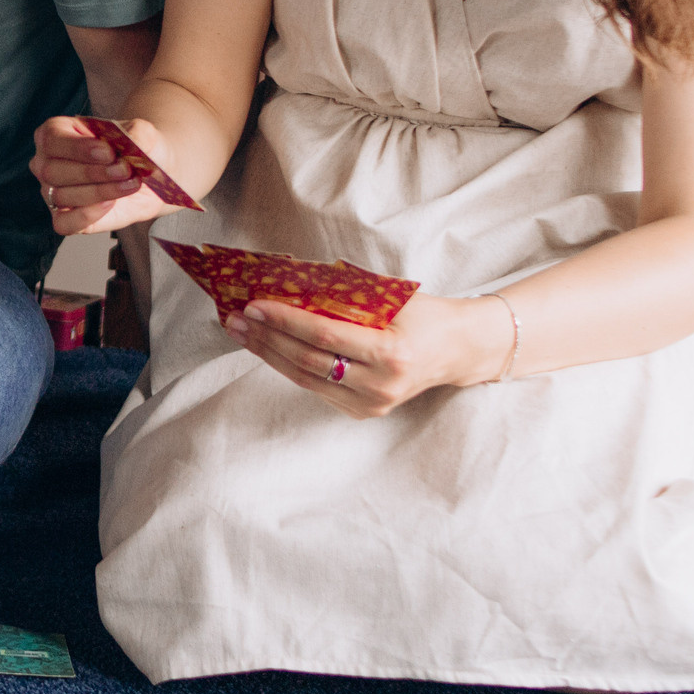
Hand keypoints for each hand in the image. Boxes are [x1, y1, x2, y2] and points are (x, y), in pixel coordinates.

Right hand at [31, 114, 176, 234]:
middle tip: (124, 170)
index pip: (51, 139)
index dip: (77, 147)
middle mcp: (46, 163)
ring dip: (99, 191)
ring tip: (128, 184)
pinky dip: (87, 215)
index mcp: (55, 133)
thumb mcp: (143, 132)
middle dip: (92, 172)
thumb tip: (131, 144)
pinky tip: (110, 204)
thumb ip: (138, 133)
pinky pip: (64, 223)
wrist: (147, 176)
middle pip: (52, 170)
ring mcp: (52, 193)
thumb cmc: (134, 148)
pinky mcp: (64, 219)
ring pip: (61, 196)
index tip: (108, 152)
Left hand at [223, 292, 512, 417]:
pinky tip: (267, 348)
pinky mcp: (364, 411)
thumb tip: (288, 282)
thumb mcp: (392, 299)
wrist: (458, 349)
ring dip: (269, 354)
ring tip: (242, 332)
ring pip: (306, 378)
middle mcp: (381, 385)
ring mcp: (373, 403)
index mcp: (391, 354)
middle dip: (267, 338)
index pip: (323, 336)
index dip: (284, 321)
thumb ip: (345, 297)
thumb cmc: (424, 315)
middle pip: (308, 361)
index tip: (253, 305)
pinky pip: (317, 388)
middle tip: (236, 318)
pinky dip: (289, 366)